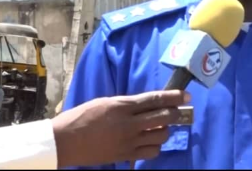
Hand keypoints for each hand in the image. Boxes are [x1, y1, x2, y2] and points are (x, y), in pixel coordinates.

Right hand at [52, 90, 189, 167]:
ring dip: (165, 130)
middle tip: (178, 111)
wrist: (65, 141)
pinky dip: (155, 146)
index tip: (186, 96)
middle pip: (163, 118)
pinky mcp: (126, 156)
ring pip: (161, 136)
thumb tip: (149, 104)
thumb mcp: (106, 102)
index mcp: (122, 106)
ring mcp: (129, 142)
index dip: (173, 97)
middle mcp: (129, 124)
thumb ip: (128, 104)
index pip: (155, 100)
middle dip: (175, 113)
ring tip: (160, 127)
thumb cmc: (82, 116)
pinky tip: (151, 141)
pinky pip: (151, 153)